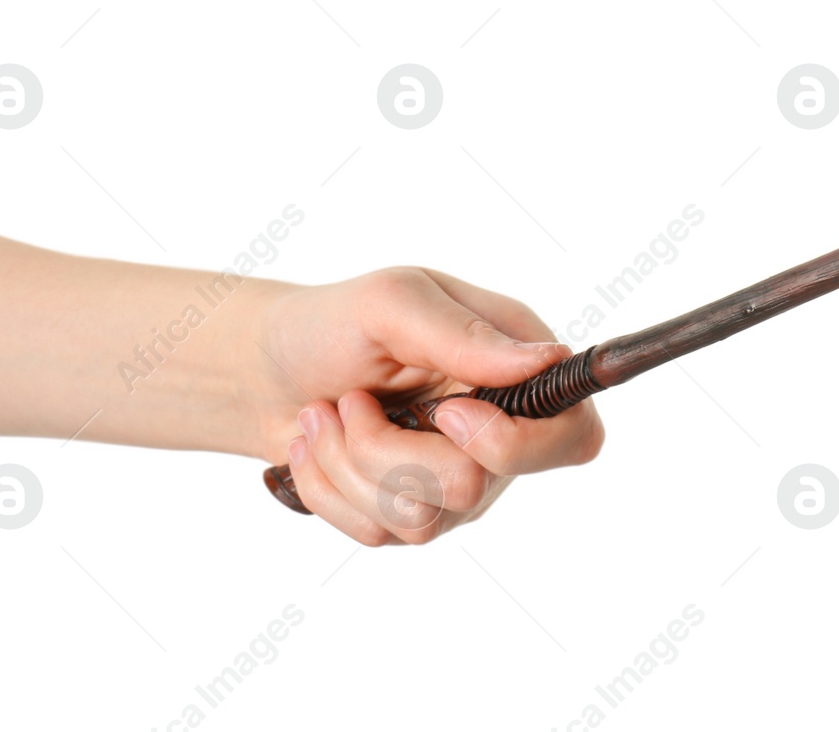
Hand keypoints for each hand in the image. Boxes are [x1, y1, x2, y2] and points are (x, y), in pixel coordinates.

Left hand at [250, 267, 605, 544]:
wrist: (265, 371)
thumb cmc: (335, 323)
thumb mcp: (394, 303)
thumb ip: (465, 336)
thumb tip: (546, 361)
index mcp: (517, 373)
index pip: (573, 435)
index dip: (517, 445)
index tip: (448, 415)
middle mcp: (500, 435)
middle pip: (476, 486)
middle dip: (390, 449)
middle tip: (354, 400)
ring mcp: (458, 484)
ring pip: (421, 519)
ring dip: (349, 463)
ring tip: (328, 416)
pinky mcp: (412, 518)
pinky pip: (378, 534)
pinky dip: (329, 489)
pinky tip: (318, 447)